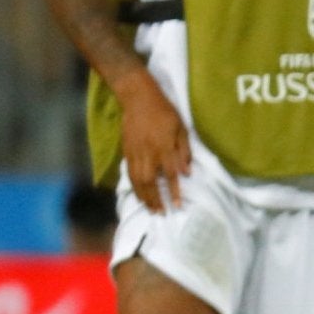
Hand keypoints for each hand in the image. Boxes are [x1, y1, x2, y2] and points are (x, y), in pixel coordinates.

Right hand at [117, 73, 191, 212]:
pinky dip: (134, 187)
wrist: (138, 99)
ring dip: (144, 197)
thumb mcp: (182, 129)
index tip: (178, 206)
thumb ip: (184, 151)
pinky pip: (129, 174)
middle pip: (151, 183)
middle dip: (156, 200)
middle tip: (162, 214)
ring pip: (138, 181)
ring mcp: (135, 153)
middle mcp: (148, 154)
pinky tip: (139, 194)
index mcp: (164, 148)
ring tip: (150, 209)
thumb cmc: (165, 112)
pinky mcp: (126, 152)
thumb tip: (187, 172)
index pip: (171, 175)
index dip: (175, 192)